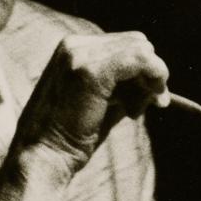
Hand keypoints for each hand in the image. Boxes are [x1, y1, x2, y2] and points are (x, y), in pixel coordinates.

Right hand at [15, 31, 170, 167]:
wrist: (43, 158)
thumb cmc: (71, 138)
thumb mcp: (101, 102)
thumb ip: (124, 86)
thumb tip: (157, 81)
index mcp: (73, 49)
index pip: (126, 44)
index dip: (142, 73)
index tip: (140, 105)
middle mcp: (74, 44)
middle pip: (138, 43)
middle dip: (148, 76)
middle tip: (136, 111)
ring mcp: (81, 54)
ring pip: (143, 50)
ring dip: (150, 83)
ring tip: (132, 113)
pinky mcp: (91, 71)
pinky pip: (142, 60)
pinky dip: (153, 79)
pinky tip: (137, 109)